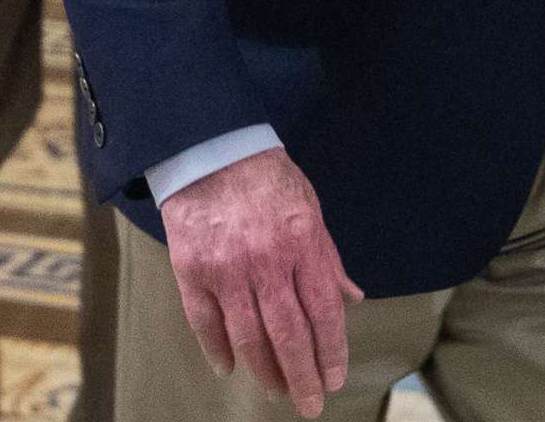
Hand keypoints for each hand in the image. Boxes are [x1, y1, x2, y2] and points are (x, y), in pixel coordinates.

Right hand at [158, 147, 363, 417]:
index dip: (331, 351)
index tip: (333, 379)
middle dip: (302, 376)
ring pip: (248, 336)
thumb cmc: (268, 178)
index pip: (323, 311)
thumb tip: (352, 299)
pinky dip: (218, 349)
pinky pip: (205, 322)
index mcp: (302, 242)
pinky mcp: (192, 269)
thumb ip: (328, 258)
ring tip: (277, 390)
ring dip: (264, 370)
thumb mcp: (310, 209)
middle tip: (310, 404)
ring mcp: (227, 267)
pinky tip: (230, 368)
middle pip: (288, 333)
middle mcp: (266, 259)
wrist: (211, 149)